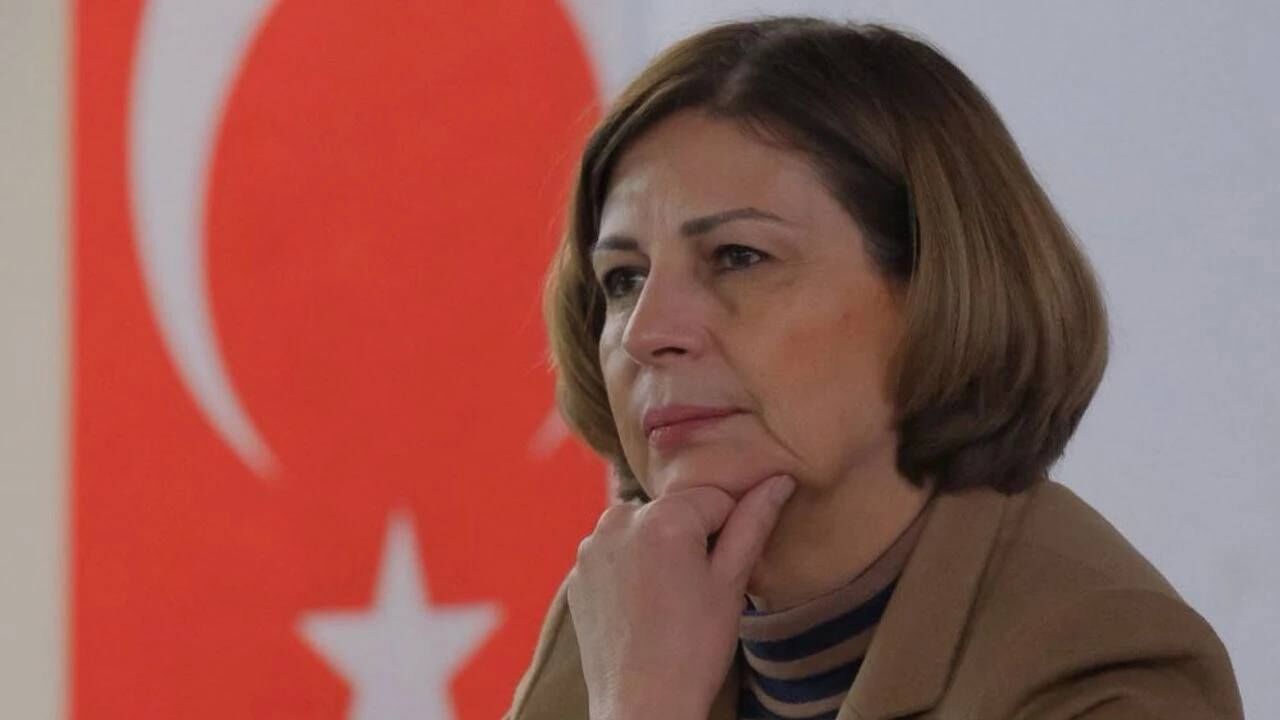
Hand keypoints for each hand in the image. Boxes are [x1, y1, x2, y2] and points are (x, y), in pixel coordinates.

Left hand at [567, 474, 795, 719]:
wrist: (642, 707)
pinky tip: (642, 606)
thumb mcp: (731, 583)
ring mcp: (592, 546)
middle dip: (691, 537)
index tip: (723, 571)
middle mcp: (619, 519)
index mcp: (663, 517)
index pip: (715, 499)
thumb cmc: (694, 649)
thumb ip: (753, 523)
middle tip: (697, 588)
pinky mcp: (578, 572)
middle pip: (675, 510)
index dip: (730, 532)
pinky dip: (632, 568)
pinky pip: (616, 553)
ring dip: (659, 549)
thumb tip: (779, 479)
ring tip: (668, 599)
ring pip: (644, 529)